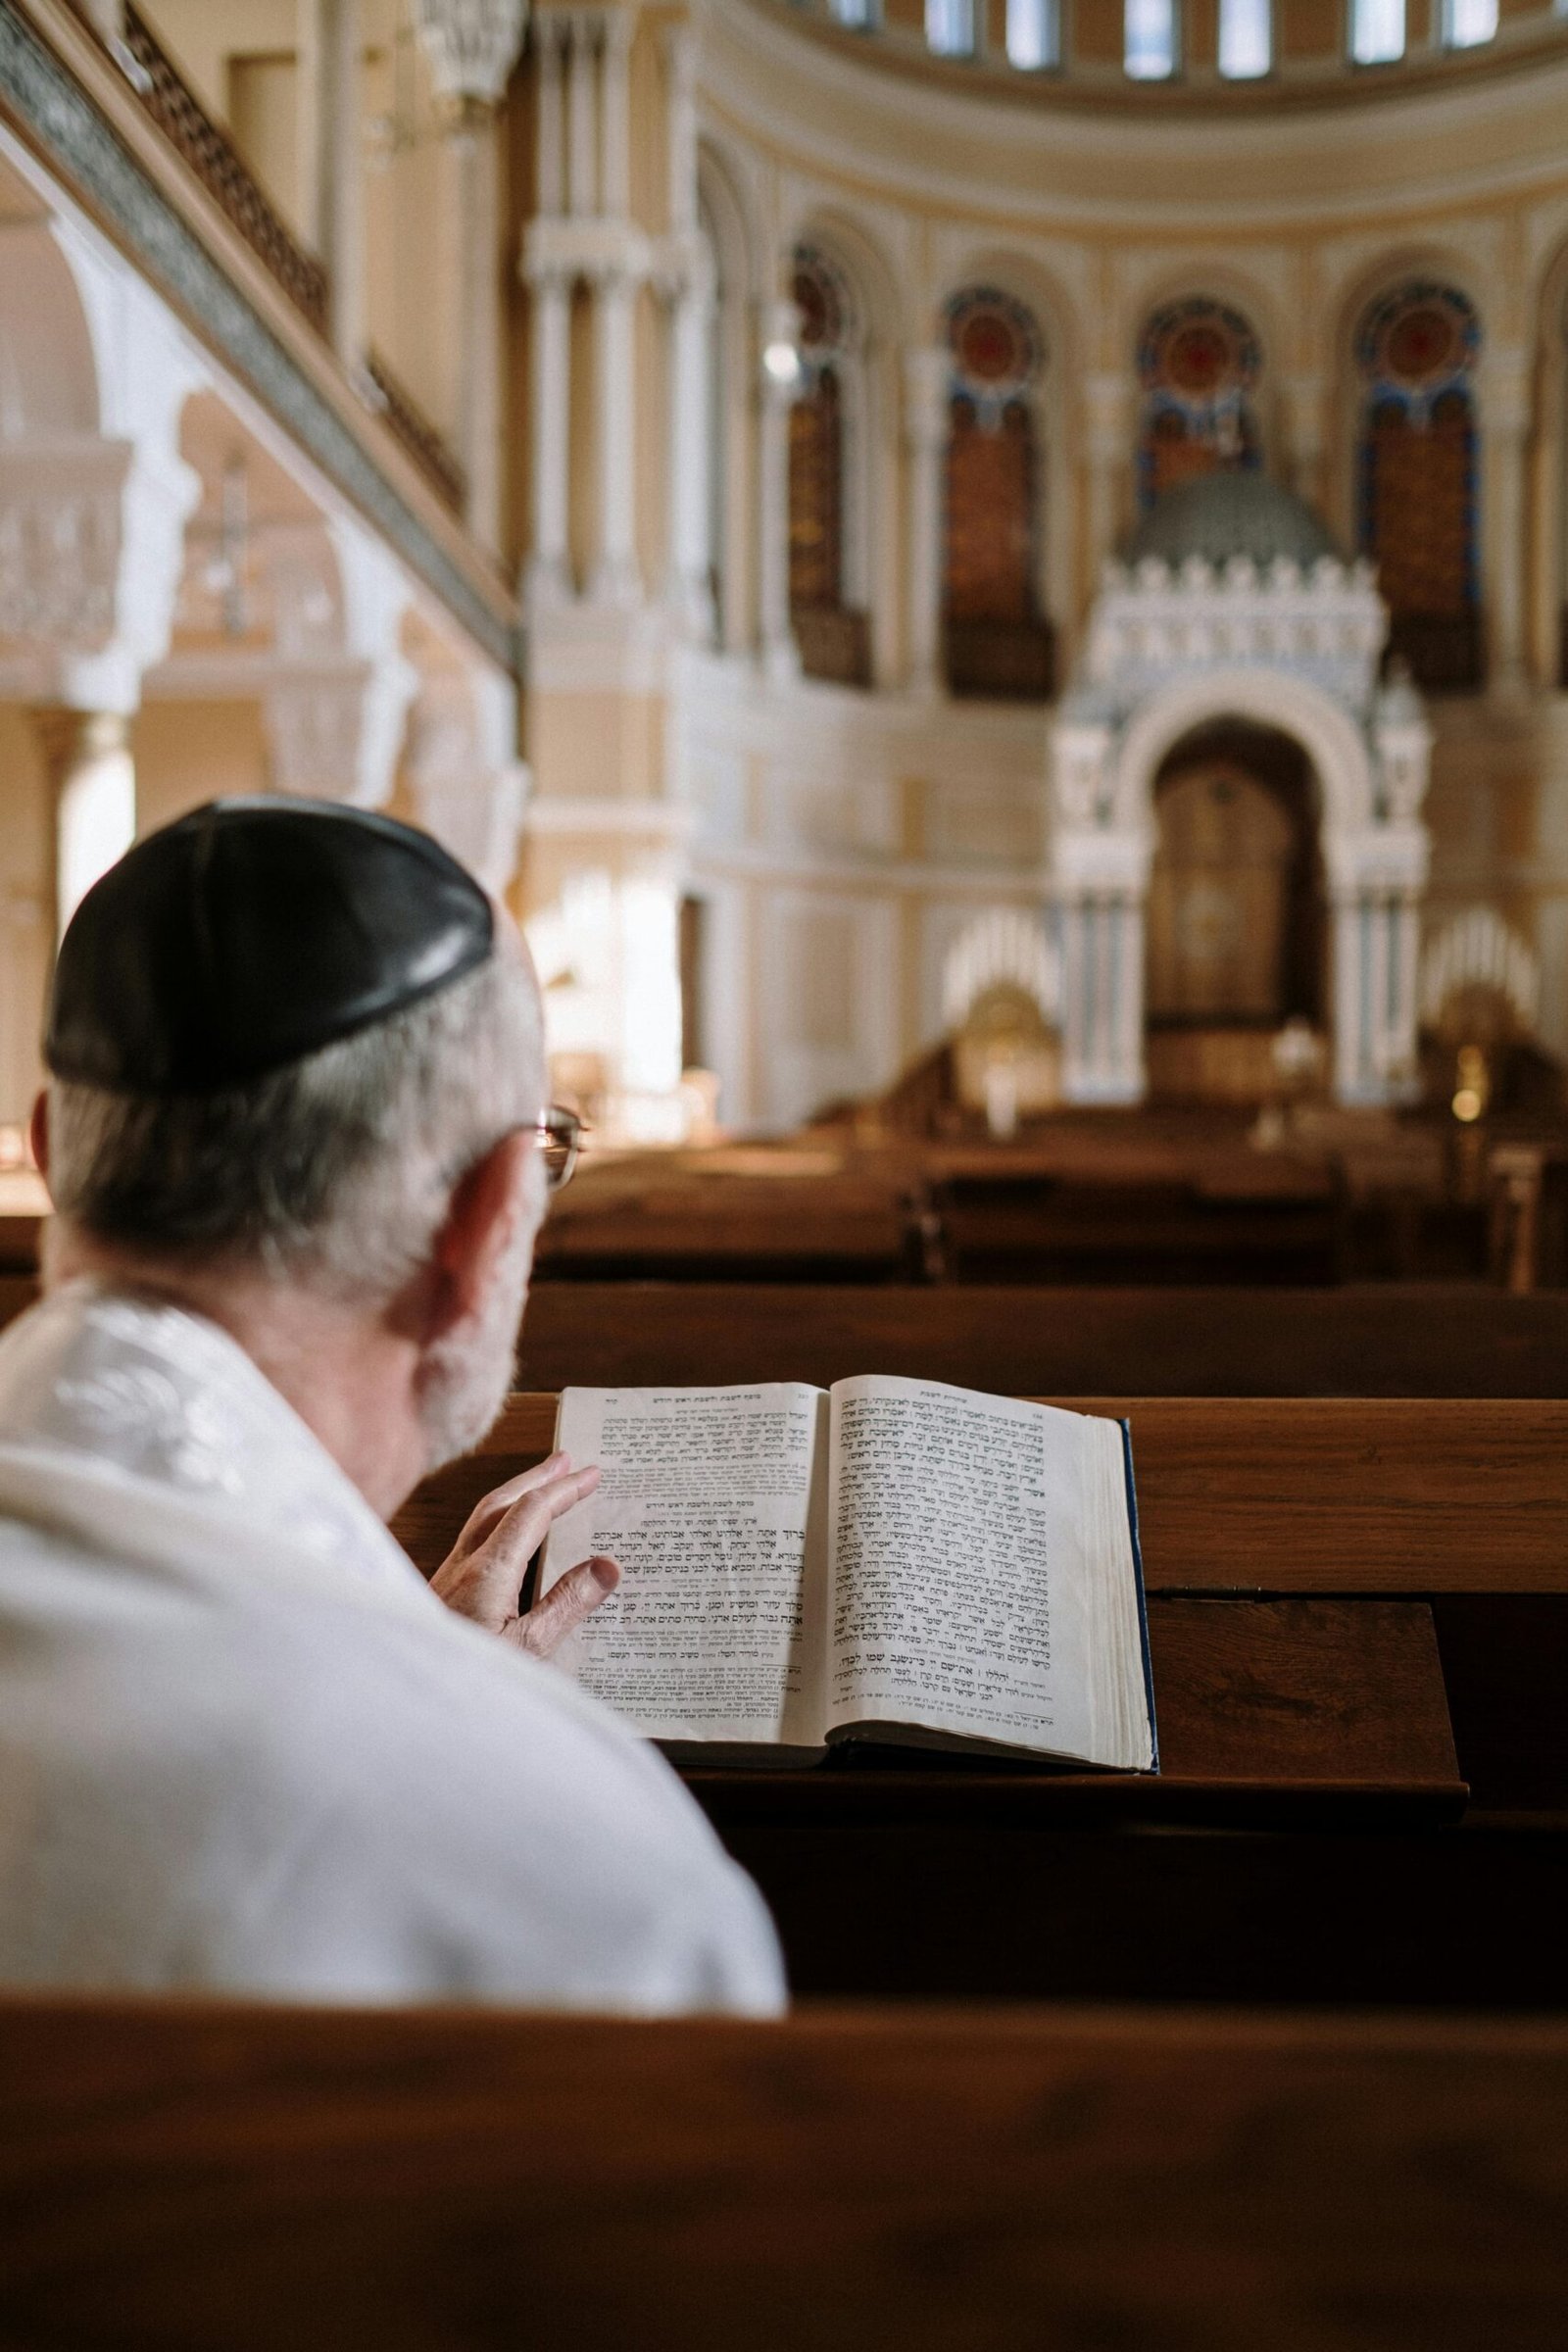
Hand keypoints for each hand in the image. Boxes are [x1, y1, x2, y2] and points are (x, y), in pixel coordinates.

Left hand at [430, 1451, 620, 1660]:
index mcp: (488, 1572)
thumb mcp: (528, 1651)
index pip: (531, 1512)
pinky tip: (509, 1538)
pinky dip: (500, 1521)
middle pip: (500, 1504)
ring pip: (483, 1519)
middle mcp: (463, 1565)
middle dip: (536, 1478)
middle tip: (566, 1460)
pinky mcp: (440, 1594)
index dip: (564, 1489)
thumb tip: (607, 1566)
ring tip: (541, 1486)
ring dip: (515, 1495)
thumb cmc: (464, 1680)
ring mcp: (447, 1578)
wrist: (398, 1699)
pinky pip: (474, 1541)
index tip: (592, 1474)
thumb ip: (567, 1605)